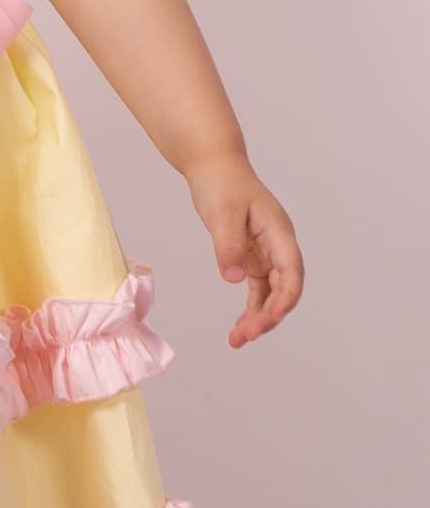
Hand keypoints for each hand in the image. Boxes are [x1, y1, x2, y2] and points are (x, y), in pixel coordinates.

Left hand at [184, 151, 303, 348]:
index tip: (272, 318)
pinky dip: (250, 308)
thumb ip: (228, 245)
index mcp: (279, 233)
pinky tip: (238, 327)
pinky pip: (257, 289)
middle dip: (268, 315)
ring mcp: (267, 253)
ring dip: (258, 317)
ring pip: (270, 293)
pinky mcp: (252, 257)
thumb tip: (234, 278)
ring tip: (238, 341)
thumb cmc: (222, 184)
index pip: (292, 271)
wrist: (214, 166)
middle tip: (245, 336)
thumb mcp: (222, 213)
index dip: (286, 298)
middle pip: (284, 288)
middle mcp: (278, 246)